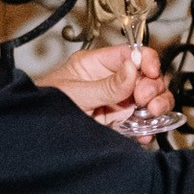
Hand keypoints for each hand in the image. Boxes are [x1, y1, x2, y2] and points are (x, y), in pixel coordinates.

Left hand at [46, 43, 173, 131]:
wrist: (36, 139)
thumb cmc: (44, 107)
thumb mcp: (75, 93)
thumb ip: (106, 84)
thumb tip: (132, 68)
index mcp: (97, 65)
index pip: (130, 54)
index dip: (146, 60)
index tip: (151, 72)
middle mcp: (111, 82)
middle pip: (146, 76)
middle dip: (153, 87)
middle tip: (145, 100)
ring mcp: (116, 103)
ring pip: (150, 99)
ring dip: (157, 106)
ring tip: (152, 114)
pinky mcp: (119, 124)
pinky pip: (142, 123)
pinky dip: (149, 129)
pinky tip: (145, 133)